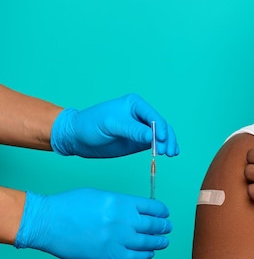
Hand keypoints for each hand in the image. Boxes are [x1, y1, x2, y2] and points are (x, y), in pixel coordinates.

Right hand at [14, 189, 171, 258]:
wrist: (48, 222)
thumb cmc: (70, 206)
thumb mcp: (101, 195)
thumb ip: (121, 204)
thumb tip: (135, 212)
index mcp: (122, 202)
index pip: (153, 207)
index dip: (162, 212)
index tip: (165, 214)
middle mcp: (125, 220)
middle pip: (154, 225)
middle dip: (164, 227)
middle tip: (167, 228)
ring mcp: (118, 239)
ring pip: (148, 242)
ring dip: (159, 242)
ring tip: (163, 241)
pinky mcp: (110, 255)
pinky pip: (135, 257)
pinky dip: (145, 255)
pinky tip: (149, 253)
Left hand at [51, 93, 179, 157]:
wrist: (77, 137)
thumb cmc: (90, 125)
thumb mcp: (110, 125)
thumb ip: (132, 130)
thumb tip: (152, 135)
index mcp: (135, 104)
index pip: (154, 116)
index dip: (161, 128)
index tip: (161, 140)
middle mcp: (141, 115)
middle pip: (162, 126)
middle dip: (167, 138)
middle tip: (166, 152)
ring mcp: (142, 128)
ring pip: (163, 135)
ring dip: (168, 144)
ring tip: (169, 154)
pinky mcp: (140, 140)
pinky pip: (156, 143)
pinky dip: (164, 147)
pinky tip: (170, 153)